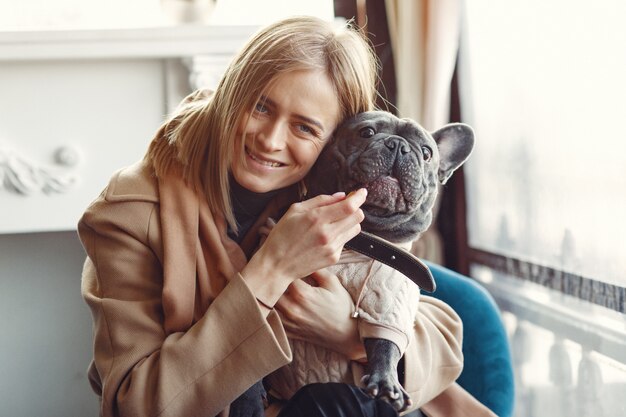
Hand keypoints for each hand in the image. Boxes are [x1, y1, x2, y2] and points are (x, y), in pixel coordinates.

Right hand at [242, 189, 366, 304]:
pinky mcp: (334, 257)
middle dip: (355, 208)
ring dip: (350, 221)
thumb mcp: (295, 210)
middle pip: (358, 216)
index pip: (349, 206)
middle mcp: (328, 234)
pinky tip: (326, 237)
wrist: (277, 265)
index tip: (362, 192)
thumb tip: (341, 196)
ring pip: (355, 229)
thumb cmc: (282, 235)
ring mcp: (332, 247)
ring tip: (335, 222)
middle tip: (346, 206)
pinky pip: (346, 241)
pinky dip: (340, 235)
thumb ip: (320, 200)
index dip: (359, 197)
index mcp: (317, 218)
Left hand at [275, 269, 365, 359]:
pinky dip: (270, 312)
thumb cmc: (342, 307)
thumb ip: (316, 270)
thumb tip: (302, 260)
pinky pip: (271, 321)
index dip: (282, 266)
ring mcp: (288, 322)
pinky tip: (274, 304)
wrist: (347, 335)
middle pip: (270, 290)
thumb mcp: (333, 283)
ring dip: (269, 295)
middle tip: (276, 273)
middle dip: (272, 280)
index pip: (282, 274)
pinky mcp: (288, 332)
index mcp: (302, 294)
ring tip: (272, 287)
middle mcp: (291, 309)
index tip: (284, 262)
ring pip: (267, 306)